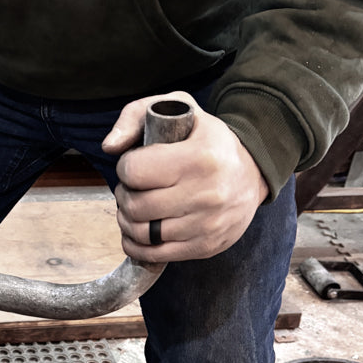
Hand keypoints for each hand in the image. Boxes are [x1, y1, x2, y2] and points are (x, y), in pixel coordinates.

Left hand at [101, 91, 268, 261]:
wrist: (253, 172)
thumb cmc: (208, 140)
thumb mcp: (179, 108)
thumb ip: (136, 116)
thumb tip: (109, 147)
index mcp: (199, 157)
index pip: (134, 171)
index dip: (125, 167)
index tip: (135, 164)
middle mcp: (207, 194)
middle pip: (135, 205)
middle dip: (124, 195)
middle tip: (132, 188)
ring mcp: (207, 225)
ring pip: (142, 233)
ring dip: (128, 220)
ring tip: (137, 206)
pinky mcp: (206, 247)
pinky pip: (154, 255)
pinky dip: (136, 245)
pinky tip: (139, 230)